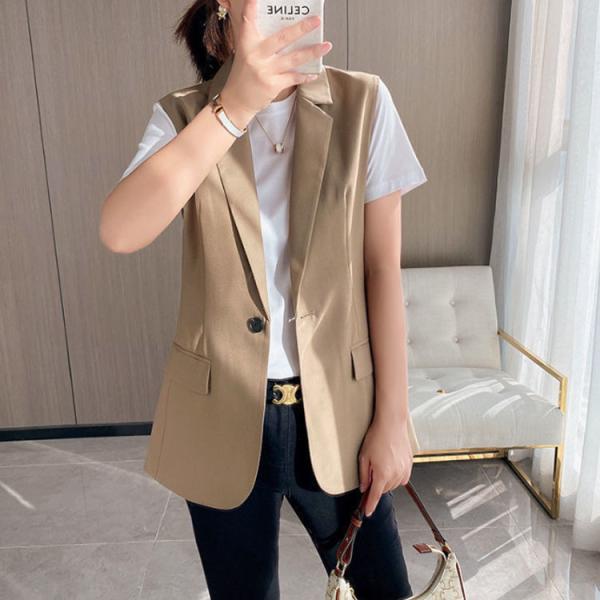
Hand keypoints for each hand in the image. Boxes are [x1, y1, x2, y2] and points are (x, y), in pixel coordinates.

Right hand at [220, 0, 332, 124]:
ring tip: (326, 45)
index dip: (251, 7)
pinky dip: (305, 75)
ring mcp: (265, 71)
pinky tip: (314, 72)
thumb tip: (286, 33)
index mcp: (246, 44)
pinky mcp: (273, 85)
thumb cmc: (243, 76)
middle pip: (282, 38)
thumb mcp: (245, 54)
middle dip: (302, 28)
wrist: (237, 101)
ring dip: (312, 51)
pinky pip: (294, 77)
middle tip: (316, 20)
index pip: (248, 21)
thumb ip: (260, 43)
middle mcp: (256, 55)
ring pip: (294, 58)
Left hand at [358, 413, 413, 516]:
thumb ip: (364, 475)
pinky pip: (402, 477)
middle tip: (371, 472)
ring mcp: (404, 470)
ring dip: (386, 481)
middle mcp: (395, 475)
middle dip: (376, 486)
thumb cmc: (376, 437)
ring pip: (393, 485)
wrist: (392, 424)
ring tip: (381, 463)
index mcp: (382, 474)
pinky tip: (390, 464)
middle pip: (384, 490)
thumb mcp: (364, 456)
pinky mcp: (409, 465)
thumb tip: (364, 488)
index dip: (370, 506)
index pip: (375, 496)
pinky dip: (395, 475)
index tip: (367, 512)